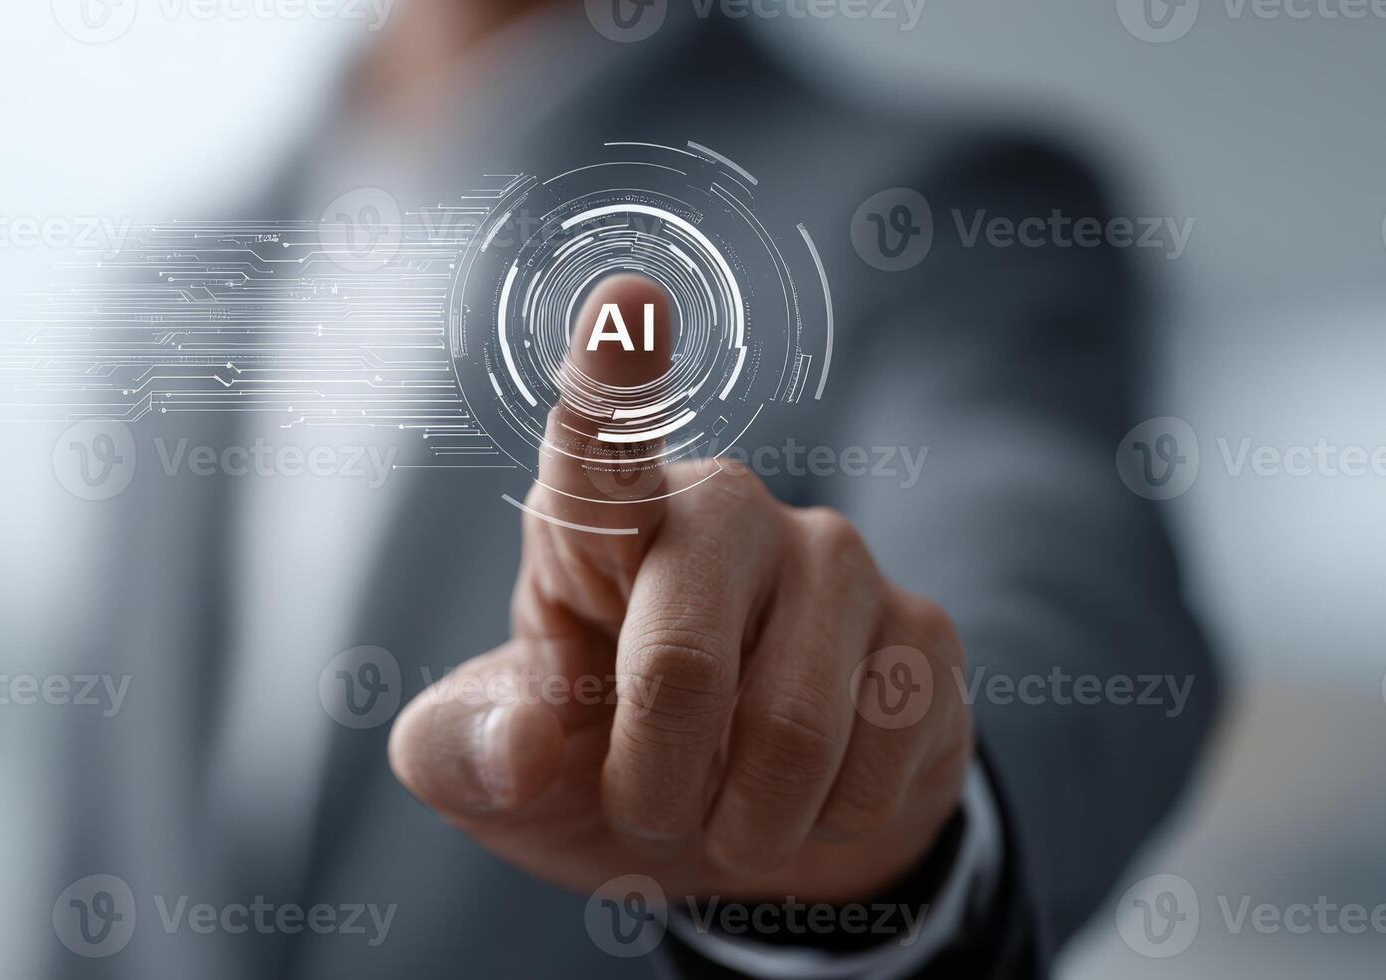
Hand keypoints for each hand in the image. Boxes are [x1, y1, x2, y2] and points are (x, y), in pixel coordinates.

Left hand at [389, 275, 971, 903]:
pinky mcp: (924, 629)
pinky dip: (823, 824)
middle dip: (649, 784)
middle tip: (644, 807)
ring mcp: (837, 561)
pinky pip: (878, 760)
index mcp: (601, 525)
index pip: (601, 448)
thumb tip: (522, 743)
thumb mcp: (496, 775)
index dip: (615, 375)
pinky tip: (810, 798)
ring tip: (726, 809)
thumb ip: (461, 754)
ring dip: (741, 820)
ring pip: (791, 734)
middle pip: (677, 664)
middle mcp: (725, 512)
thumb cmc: (597, 767)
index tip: (629, 302)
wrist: (740, 830)